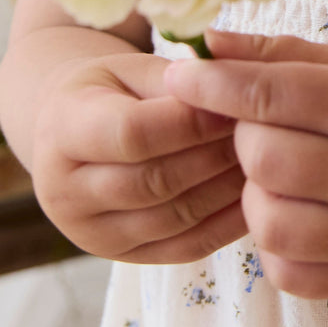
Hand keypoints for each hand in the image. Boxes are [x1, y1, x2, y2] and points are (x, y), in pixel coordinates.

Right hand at [30, 51, 247, 262]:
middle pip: (154, 181)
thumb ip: (173, 80)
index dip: (190, 122)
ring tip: (266, 159)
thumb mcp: (131, 68)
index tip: (235, 104)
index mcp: (61, 130)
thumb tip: (228, 89)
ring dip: (228, 189)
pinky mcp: (125, 257)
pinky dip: (229, 223)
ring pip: (174, 218)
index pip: (131, 134)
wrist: (73, 132)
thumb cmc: (111, 90)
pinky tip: (258, 195)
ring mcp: (92, 233)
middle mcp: (64, 192)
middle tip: (264, 133)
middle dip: (215, 155)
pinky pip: (187, 247)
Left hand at [164, 30, 327, 298]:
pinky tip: (297, 211)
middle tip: (262, 126)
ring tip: (281, 173)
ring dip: (257, 195)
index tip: (180, 74)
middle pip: (268, 162)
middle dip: (245, 139)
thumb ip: (277, 55)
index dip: (218, 85)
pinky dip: (275, 243)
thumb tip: (204, 46)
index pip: (277, 95)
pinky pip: (286, 272)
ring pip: (270, 224)